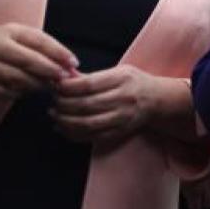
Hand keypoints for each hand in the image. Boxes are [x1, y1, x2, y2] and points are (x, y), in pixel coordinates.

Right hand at [0, 23, 77, 96]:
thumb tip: (66, 63)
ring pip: (19, 79)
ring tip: (49, 86)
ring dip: (38, 85)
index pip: (39, 40)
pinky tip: (28, 92)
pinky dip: (21, 93)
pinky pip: (5, 91)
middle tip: (64, 79)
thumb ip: (37, 48)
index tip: (73, 63)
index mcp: (8, 31)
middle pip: (30, 61)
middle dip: (51, 71)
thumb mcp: (11, 38)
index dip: (59, 53)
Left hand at [49, 65, 166, 143]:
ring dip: (65, 121)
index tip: (55, 85)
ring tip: (54, 115)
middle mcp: (123, 99)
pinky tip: (62, 128)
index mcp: (122, 79)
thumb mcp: (118, 71)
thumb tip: (64, 77)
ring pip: (87, 124)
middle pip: (86, 105)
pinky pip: (92, 137)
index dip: (68, 87)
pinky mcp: (119, 132)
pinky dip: (73, 134)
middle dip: (63, 104)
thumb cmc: (134, 82)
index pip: (88, 85)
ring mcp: (121, 118)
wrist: (157, 100)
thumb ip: (92, 76)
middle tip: (52, 101)